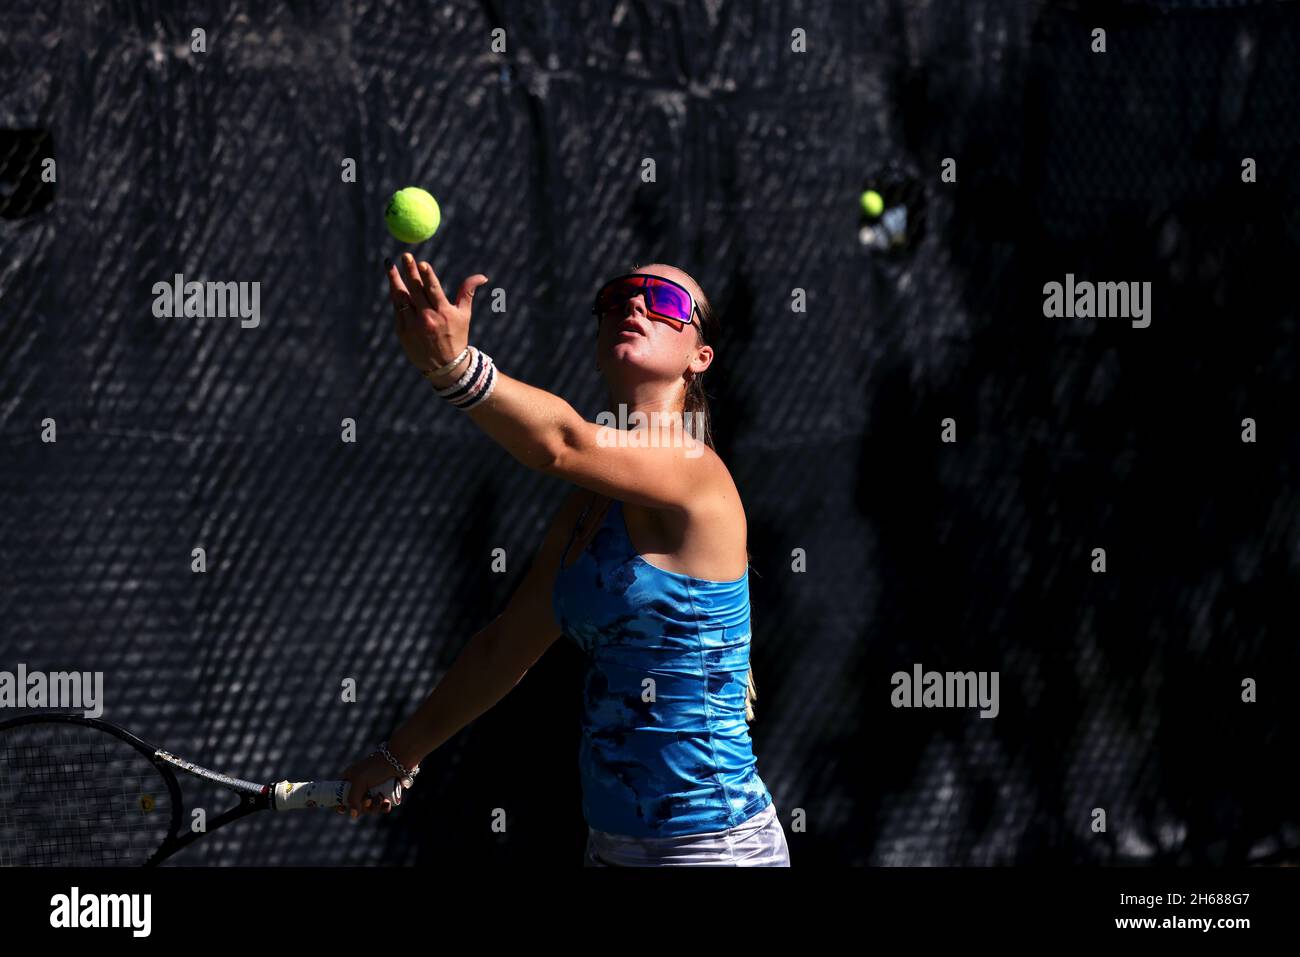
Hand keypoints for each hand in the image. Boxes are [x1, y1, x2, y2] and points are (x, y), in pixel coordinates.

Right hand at [339, 751, 404, 818]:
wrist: (398, 760)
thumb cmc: (376, 767)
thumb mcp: (360, 781)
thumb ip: (353, 798)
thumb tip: (354, 815)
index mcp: (349, 779)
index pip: (338, 793)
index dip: (338, 803)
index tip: (342, 810)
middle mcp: (360, 785)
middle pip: (355, 805)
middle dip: (362, 806)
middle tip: (368, 800)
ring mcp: (372, 790)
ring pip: (369, 807)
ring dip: (374, 806)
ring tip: (381, 797)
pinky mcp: (385, 793)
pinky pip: (381, 807)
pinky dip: (383, 807)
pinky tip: (387, 803)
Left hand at [386, 253, 488, 377]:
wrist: (443, 366)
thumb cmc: (456, 336)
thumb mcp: (464, 315)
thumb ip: (467, 292)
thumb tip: (482, 276)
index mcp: (443, 313)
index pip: (433, 290)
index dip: (427, 275)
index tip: (421, 262)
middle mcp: (427, 318)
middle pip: (415, 290)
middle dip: (409, 271)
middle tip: (405, 256)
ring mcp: (413, 325)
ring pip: (401, 297)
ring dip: (394, 279)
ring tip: (389, 265)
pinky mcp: (402, 330)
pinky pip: (397, 308)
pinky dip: (395, 295)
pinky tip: (393, 283)